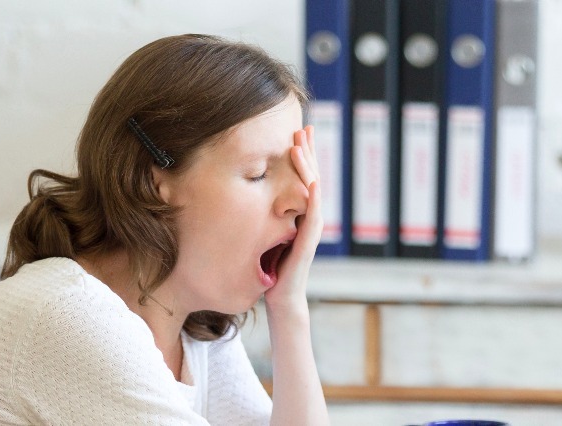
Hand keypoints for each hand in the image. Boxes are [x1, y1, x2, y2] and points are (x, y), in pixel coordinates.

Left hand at [265, 125, 321, 313]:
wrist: (281, 298)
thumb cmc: (272, 270)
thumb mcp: (267, 234)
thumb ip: (266, 216)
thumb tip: (247, 196)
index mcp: (301, 213)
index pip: (303, 177)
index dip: (303, 155)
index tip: (298, 132)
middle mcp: (310, 217)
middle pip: (312, 176)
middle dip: (309, 152)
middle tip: (305, 127)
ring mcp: (311, 228)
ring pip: (313, 190)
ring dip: (309, 166)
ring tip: (301, 145)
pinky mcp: (308, 241)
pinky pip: (314, 214)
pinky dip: (314, 195)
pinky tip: (313, 180)